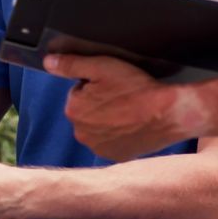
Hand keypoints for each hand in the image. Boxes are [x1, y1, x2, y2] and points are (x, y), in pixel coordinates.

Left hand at [43, 53, 204, 161]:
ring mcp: (99, 147)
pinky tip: (133, 123)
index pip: (79, 91)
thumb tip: (48, 62)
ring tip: (130, 109)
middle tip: (123, 96)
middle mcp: (81, 133)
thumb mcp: (102, 66)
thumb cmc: (137, 89)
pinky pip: (112, 140)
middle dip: (100, 103)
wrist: (168, 114)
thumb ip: (71, 64)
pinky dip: (120, 133)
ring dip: (109, 119)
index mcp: (73, 110)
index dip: (97, 85)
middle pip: (87, 111)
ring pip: (99, 126)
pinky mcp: (116, 156)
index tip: (114, 85)